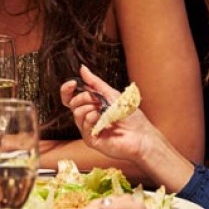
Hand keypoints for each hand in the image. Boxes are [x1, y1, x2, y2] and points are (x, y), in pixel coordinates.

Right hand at [62, 66, 192, 190]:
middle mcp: (88, 117)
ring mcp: (89, 129)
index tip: (73, 83)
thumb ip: (95, 82)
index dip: (67, 90)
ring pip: (77, 114)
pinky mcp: (91, 140)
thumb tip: (83, 69)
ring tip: (103, 111)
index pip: (71, 97)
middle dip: (84, 98)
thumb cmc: (131, 116)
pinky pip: (83, 126)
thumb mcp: (111, 94)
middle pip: (73, 104)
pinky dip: (92, 119)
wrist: (141, 135)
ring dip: (90, 108)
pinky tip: (102, 119)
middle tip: (98, 100)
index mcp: (91, 105)